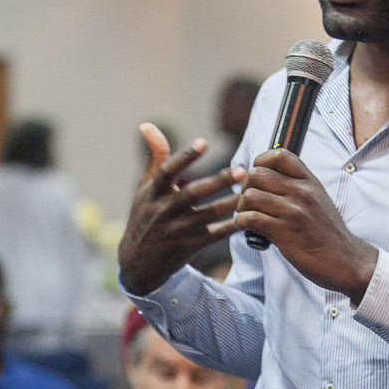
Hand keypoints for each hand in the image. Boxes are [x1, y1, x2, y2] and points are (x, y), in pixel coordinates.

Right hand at [118, 123, 245, 295]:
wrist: (137, 264)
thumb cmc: (145, 217)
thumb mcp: (144, 188)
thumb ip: (154, 157)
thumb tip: (147, 124)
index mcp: (153, 193)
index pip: (167, 171)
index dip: (185, 156)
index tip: (204, 142)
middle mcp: (164, 211)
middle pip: (192, 193)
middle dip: (218, 181)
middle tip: (242, 170)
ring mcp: (178, 230)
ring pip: (208, 215)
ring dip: (231, 203)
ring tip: (251, 192)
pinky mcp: (190, 246)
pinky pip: (215, 235)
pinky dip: (232, 227)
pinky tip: (249, 217)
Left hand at [235, 148, 377, 303]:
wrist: (345, 260)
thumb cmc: (327, 232)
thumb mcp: (318, 199)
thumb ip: (296, 185)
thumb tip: (265, 176)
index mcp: (309, 181)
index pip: (278, 155)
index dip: (260, 162)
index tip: (258, 179)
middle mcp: (301, 192)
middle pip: (256, 174)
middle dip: (245, 188)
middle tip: (250, 202)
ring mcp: (293, 211)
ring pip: (249, 196)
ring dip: (242, 208)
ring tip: (249, 217)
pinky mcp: (284, 233)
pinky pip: (250, 218)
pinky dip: (243, 224)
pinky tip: (250, 230)